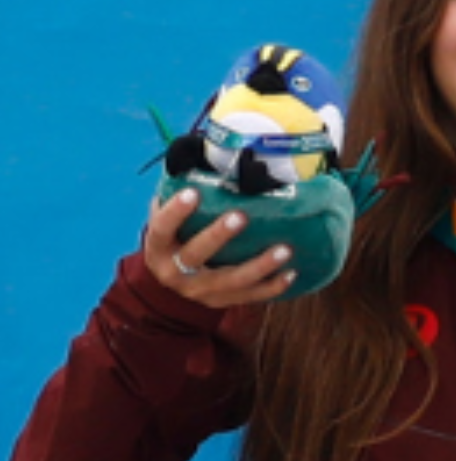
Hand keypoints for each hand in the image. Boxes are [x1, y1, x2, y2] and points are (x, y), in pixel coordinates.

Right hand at [143, 187, 296, 307]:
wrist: (170, 284)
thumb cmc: (174, 240)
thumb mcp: (167, 221)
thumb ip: (176, 197)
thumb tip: (198, 157)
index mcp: (158, 248)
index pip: (162, 228)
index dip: (175, 212)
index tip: (194, 192)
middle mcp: (175, 272)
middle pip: (196, 255)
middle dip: (218, 235)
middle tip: (242, 216)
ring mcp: (200, 291)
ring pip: (231, 281)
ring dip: (260, 265)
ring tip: (285, 249)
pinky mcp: (221, 302)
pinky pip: (250, 297)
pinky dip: (272, 287)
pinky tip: (292, 273)